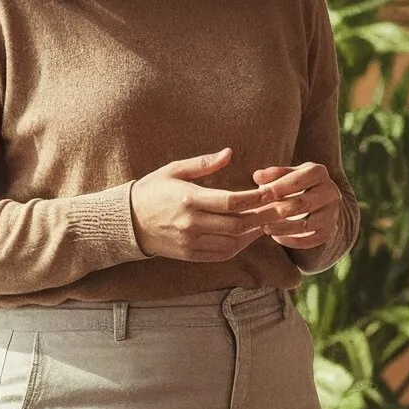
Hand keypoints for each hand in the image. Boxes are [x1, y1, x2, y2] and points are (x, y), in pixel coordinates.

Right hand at [128, 150, 275, 261]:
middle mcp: (191, 223)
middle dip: (263, 217)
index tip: (272, 191)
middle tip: (281, 209)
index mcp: (188, 199)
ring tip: (269, 221)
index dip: (255, 198)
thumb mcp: (173, 169)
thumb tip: (229, 153)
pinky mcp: (190, 255)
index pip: (231, 201)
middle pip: (237, 224)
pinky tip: (250, 234)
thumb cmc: (152, 191)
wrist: (127, 223)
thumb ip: (203, 163)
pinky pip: (222, 254)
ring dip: (254, 233)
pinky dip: (240, 245)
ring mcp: (190, 242)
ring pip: (233, 242)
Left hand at [251, 163, 341, 252]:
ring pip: (307, 224)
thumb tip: (258, 176)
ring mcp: (332, 213)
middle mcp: (330, 192)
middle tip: (259, 215)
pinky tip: (277, 237)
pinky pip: (311, 240)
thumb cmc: (296, 184)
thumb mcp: (287, 174)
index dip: (279, 187)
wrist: (319, 202)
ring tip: (265, 228)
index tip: (260, 195)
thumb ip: (273, 174)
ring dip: (283, 228)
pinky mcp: (328, 231)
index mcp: (319, 172)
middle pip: (303, 203)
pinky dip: (293, 240)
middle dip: (278, 210)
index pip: (298, 180)